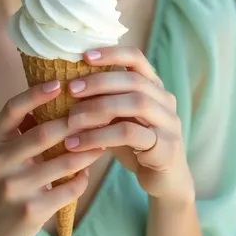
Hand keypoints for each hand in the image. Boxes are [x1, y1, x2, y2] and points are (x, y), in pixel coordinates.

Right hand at [0, 81, 103, 235]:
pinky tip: (87, 172)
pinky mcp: (31, 211)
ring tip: (102, 142)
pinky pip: (68, 189)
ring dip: (88, 151)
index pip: (13, 108)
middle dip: (75, 122)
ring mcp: (15, 187)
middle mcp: (0, 161)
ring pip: (64, 162)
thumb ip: (20, 129)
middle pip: (44, 133)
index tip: (59, 83)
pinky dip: (82, 179)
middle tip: (98, 113)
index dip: (36, 94)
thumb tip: (56, 96)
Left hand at [63, 47, 194, 205]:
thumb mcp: (118, 118)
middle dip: (99, 82)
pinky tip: (79, 144)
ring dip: (98, 110)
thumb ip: (104, 100)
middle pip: (134, 80)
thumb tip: (66, 84)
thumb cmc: (134, 145)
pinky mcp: (166, 148)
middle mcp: (165, 100)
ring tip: (71, 120)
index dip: (112, 53)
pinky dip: (101, 136)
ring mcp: (169, 123)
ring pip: (135, 104)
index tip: (85, 56)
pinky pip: (131, 134)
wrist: (164, 182)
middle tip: (71, 90)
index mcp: (154, 86)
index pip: (137, 58)